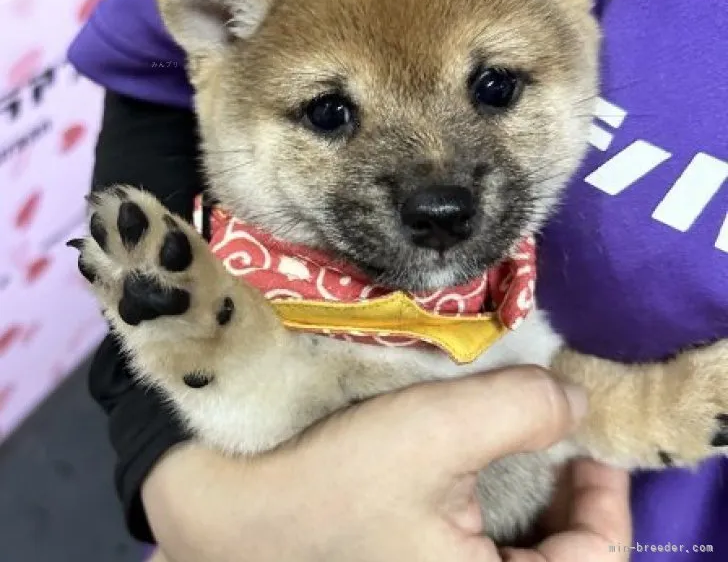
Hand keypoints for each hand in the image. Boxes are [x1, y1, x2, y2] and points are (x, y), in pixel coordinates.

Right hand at [142, 366, 629, 561]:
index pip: (595, 561)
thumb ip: (523, 407)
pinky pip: (467, 538)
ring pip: (511, 542)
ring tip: (505, 431)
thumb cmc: (334, 478)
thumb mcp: (435, 431)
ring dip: (521, 486)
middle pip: (554, 553)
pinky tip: (461, 456)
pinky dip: (481, 495)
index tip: (588, 432)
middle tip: (548, 424)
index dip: (607, 496)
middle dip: (562, 487)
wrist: (226, 506)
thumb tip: (575, 401)